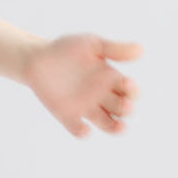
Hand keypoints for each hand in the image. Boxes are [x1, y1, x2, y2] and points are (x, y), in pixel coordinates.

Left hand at [22, 33, 142, 137]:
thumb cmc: (67, 49)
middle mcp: (102, 96)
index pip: (130, 90)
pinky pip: (78, 129)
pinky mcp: (67, 115)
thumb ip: (114, 49)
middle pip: (122, 109)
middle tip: (125, 106)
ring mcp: (85, 107)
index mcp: (111, 79)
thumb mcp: (92, 45)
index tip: (129, 85)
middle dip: (127, 109)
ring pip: (107, 124)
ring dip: (116, 128)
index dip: (133, 91)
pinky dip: (82, 132)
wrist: (36, 58)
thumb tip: (141, 50)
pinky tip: (84, 129)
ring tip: (120, 127)